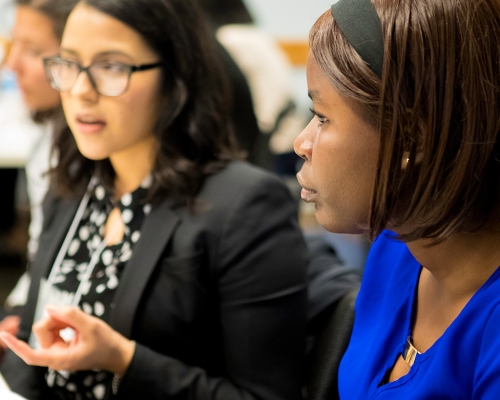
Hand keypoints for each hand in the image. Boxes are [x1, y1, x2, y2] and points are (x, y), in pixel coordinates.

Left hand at [0, 306, 134, 375]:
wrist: (116, 352)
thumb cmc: (106, 344)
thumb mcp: (91, 326)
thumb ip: (70, 316)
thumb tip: (49, 307)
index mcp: (61, 358)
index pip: (32, 355)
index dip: (17, 346)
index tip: (4, 337)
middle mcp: (55, 356)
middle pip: (42, 331)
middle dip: (56, 319)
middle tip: (75, 317)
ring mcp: (57, 350)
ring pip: (47, 327)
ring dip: (62, 319)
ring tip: (79, 323)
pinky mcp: (60, 344)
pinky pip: (54, 327)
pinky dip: (64, 321)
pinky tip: (76, 325)